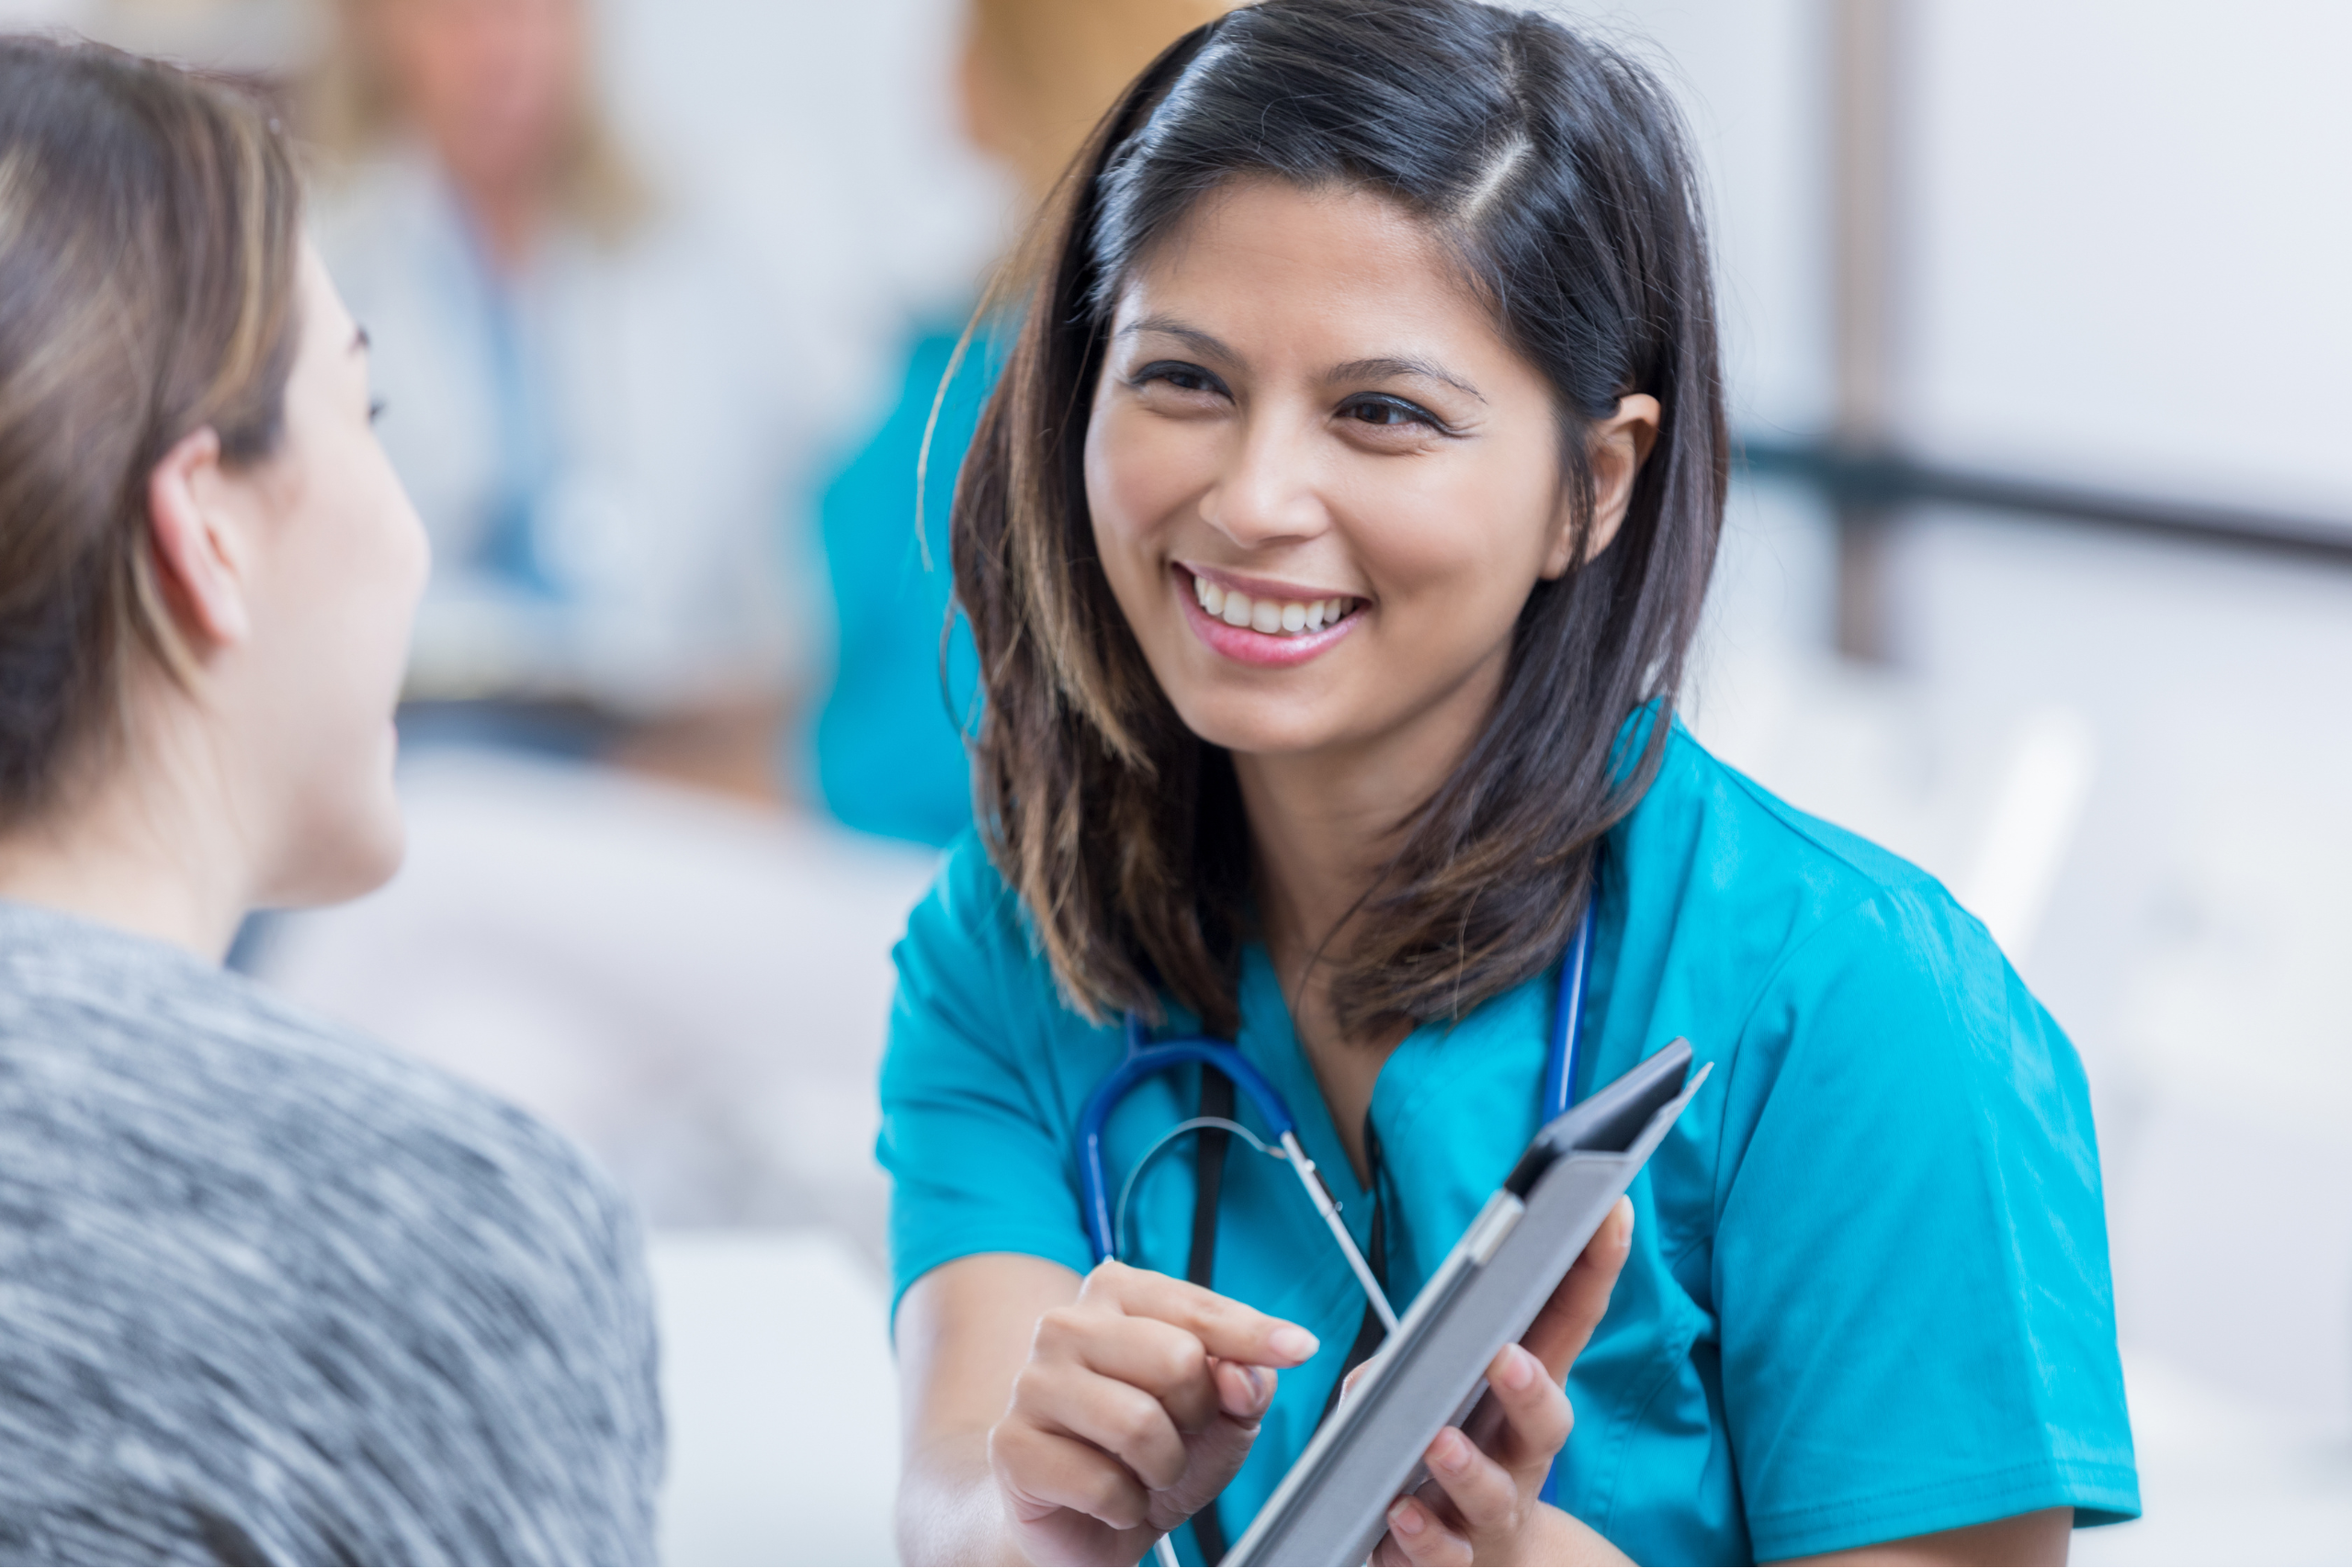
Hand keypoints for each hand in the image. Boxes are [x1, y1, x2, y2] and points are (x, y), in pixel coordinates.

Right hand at [986, 1259, 1319, 1565]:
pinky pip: (1104, 1483)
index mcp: (1116, 1294)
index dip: (1255, 1336)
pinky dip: (1126, 1505)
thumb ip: (1244, 1383)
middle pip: (1176, 1359)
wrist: (1084, 1522)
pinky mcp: (1011, 1446)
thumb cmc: (1150, 1452)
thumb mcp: (1219, 1416)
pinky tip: (1109, 1497)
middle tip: (1176, 1435)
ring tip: (1144, 1470)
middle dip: (1196, 1415)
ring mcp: (1031, 1382)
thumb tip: (1243, 1374)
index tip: (1300, 1348)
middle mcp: (1066, 1324)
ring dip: (1164, 1466)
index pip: (1199, 1310)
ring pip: (1139, 1423)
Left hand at [1373, 1197, 1635, 1566]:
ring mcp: (1493, 1511)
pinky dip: (1420, 1537)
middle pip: (1547, 1421)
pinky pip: (1440, 1555)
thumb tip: (1387, 1365)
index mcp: (1525, 1392)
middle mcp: (1521, 1453)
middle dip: (1531, 1389)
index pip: (1567, 1321)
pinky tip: (1398, 1513)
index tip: (1609, 1209)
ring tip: (1439, 1443)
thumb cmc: (1460, 1452)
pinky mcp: (1454, 1559)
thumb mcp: (1447, 1389)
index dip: (1594, 1266)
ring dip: (1466, 1468)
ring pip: (1491, 1494)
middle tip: (1508, 1359)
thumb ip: (1418, 1361)